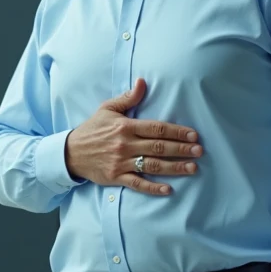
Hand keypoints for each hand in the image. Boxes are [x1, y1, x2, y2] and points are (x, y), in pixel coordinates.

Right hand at [64, 78, 202, 194]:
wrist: (70, 152)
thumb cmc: (92, 129)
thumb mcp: (107, 109)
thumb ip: (127, 98)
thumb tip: (143, 82)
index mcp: (125, 127)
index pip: (156, 128)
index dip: (177, 131)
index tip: (193, 135)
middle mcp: (125, 145)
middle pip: (159, 147)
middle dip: (182, 149)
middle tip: (200, 151)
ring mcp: (121, 162)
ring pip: (153, 165)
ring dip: (174, 167)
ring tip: (192, 168)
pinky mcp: (116, 177)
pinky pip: (138, 184)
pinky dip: (153, 188)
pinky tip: (169, 189)